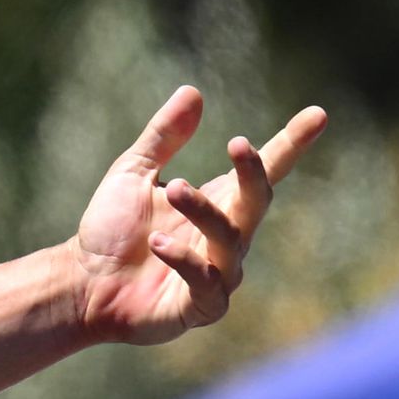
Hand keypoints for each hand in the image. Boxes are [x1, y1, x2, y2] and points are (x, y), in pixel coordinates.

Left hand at [67, 90, 327, 347]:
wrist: (81, 284)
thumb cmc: (110, 231)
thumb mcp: (132, 174)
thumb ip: (162, 137)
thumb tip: (192, 91)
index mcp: (219, 202)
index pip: (266, 170)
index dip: (291, 144)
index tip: (318, 115)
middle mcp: (227, 238)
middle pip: (256, 202)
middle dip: (252, 174)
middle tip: (238, 144)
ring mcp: (218, 274)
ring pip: (230, 239)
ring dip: (205, 211)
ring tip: (174, 188)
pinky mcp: (199, 307)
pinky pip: (206, 284)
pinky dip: (185, 260)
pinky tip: (158, 242)